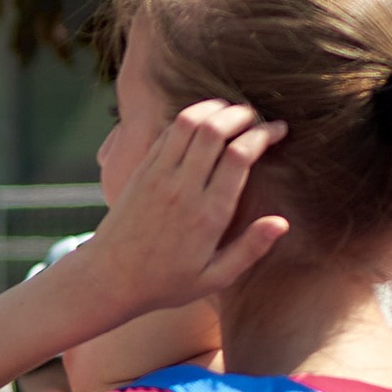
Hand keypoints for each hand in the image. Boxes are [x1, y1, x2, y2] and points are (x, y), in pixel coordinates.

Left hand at [88, 99, 287, 315]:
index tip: (277, 130)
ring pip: (188, 123)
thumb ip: (250, 249)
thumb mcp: (214, 278)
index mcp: (208, 214)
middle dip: (241, 114)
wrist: (109, 279)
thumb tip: (281, 222)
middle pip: (214, 130)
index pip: (239, 156)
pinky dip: (188, 118)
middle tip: (256, 116)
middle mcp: (183, 189)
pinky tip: (203, 122)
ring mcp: (158, 176)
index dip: (262, 134)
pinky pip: (166, 133)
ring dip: (214, 108)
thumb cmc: (166, 283)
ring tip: (231, 111)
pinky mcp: (141, 171)